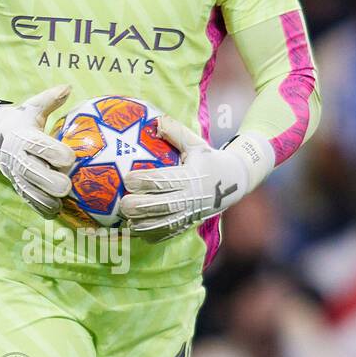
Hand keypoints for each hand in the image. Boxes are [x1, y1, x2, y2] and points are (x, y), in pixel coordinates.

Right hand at [0, 84, 73, 216]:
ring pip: (31, 191)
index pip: (41, 147)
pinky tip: (55, 210)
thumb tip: (68, 88)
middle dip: (53, 182)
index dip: (58, 154)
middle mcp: (19, 157)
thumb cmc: (20, 120)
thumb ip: (50, 99)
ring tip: (62, 202)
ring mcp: (16, 173)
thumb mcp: (32, 107)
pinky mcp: (17, 185)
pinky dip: (41, 208)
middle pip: (36, 174)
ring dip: (48, 199)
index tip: (71, 158)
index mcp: (25, 137)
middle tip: (67, 185)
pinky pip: (29, 201)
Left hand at [120, 117, 255, 241]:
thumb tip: (157, 121)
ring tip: (128, 221)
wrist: (232, 182)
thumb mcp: (196, 144)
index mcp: (191, 177)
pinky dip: (152, 235)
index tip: (127, 179)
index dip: (144, 180)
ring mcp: (190, 214)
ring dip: (144, 225)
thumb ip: (176, 133)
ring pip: (164, 225)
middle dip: (140, 207)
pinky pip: (169, 234)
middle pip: (163, 206)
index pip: (164, 180)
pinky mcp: (189, 224)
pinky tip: (138, 231)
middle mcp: (191, 198)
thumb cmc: (208, 159)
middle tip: (123, 204)